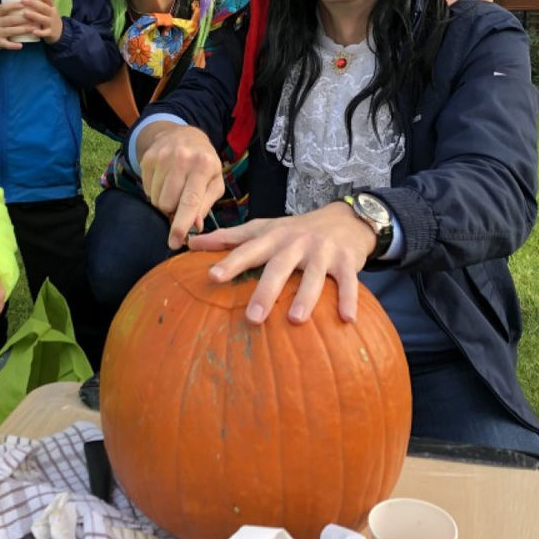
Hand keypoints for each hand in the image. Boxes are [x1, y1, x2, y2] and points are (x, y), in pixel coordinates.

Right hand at [0, 3, 30, 53]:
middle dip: (24, 18)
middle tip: (36, 17)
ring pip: (11, 31)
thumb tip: (21, 5)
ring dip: (23, 30)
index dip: (14, 5)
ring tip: (33, 29)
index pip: (3, 7)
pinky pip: (7, 44)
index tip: (24, 3)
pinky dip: (14, 45)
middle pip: (10, 19)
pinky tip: (21, 46)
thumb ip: (4, 14)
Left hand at [19, 0, 62, 43]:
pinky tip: (33, 31)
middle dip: (34, 4)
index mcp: (52, 7)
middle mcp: (52, 14)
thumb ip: (42, 3)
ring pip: (43, 19)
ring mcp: (52, 23)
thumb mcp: (49, 10)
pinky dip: (40, 32)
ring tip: (24, 13)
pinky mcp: (50, 33)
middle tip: (23, 0)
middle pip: (44, 8)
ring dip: (34, 16)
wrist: (60, 33)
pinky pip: (45, 33)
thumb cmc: (50, 19)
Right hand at [137, 122, 224, 247]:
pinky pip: (146, 189)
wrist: (184, 134)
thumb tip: (195, 227)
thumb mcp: (215, 182)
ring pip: (155, 198)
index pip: (190, 201)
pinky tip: (164, 180)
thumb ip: (205, 205)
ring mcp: (162, 156)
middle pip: (167, 203)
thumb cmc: (204, 163)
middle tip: (181, 200)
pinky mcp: (148, 157)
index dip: (181, 224)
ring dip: (164, 201)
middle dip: (173, 210)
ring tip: (174, 188)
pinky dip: (155, 191)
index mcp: (203, 166)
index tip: (175, 242)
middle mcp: (182, 158)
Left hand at [189, 202, 376, 323]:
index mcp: (272, 237)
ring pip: (313, 276)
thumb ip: (227, 238)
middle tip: (252, 317)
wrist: (343, 219)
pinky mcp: (347, 261)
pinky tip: (346, 319)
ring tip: (295, 319)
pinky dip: (349, 299)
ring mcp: (322, 251)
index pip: (247, 250)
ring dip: (305, 297)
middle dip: (265, 291)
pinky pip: (348, 282)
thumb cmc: (293, 231)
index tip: (212, 276)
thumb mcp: (262, 229)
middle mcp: (295, 243)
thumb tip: (189, 243)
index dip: (229, 262)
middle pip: (278, 267)